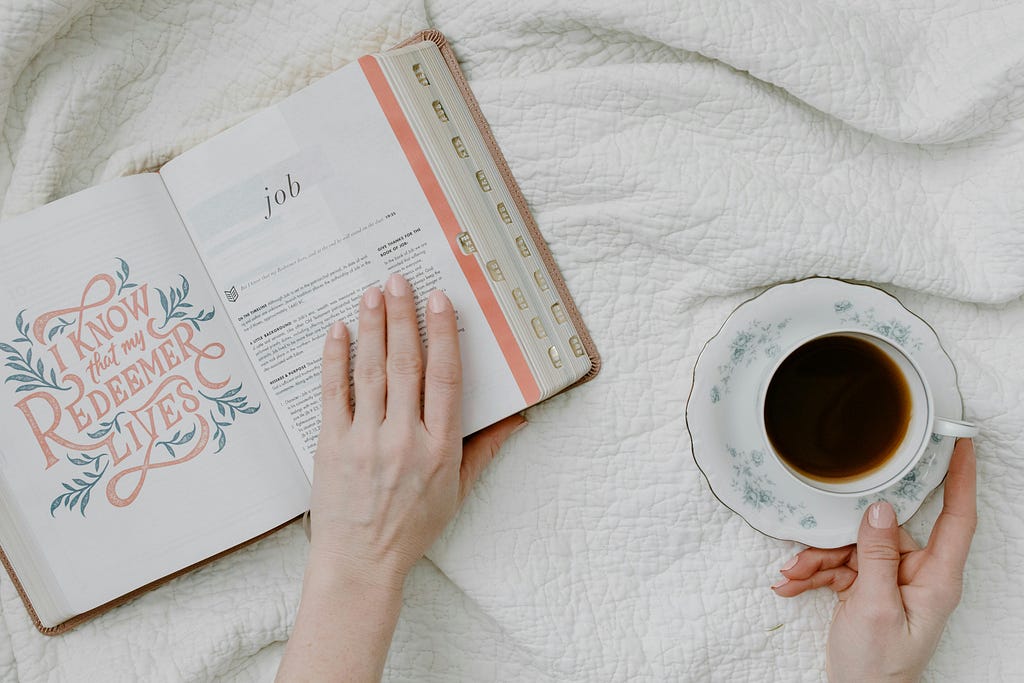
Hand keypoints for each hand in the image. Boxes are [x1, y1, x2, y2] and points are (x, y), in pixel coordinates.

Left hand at [306, 274, 524, 583]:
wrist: (361, 564)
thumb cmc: (412, 528)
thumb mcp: (458, 491)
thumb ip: (485, 448)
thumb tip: (518, 418)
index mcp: (440, 447)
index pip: (445, 377)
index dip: (443, 334)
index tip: (440, 300)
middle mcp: (405, 439)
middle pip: (406, 365)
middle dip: (403, 317)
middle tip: (399, 280)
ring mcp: (366, 441)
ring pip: (372, 372)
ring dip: (372, 328)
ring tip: (371, 293)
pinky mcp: (332, 446)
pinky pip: (334, 394)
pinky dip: (335, 360)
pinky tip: (338, 332)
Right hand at [772, 438, 975, 681]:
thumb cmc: (878, 667)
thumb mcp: (873, 607)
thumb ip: (877, 554)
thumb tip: (881, 508)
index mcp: (936, 578)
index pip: (957, 517)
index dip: (960, 477)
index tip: (958, 440)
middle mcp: (917, 574)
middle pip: (881, 532)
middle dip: (837, 540)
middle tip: (806, 551)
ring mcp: (892, 581)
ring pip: (853, 548)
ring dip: (817, 561)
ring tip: (792, 576)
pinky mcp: (869, 589)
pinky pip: (840, 567)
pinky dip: (814, 574)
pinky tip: (792, 585)